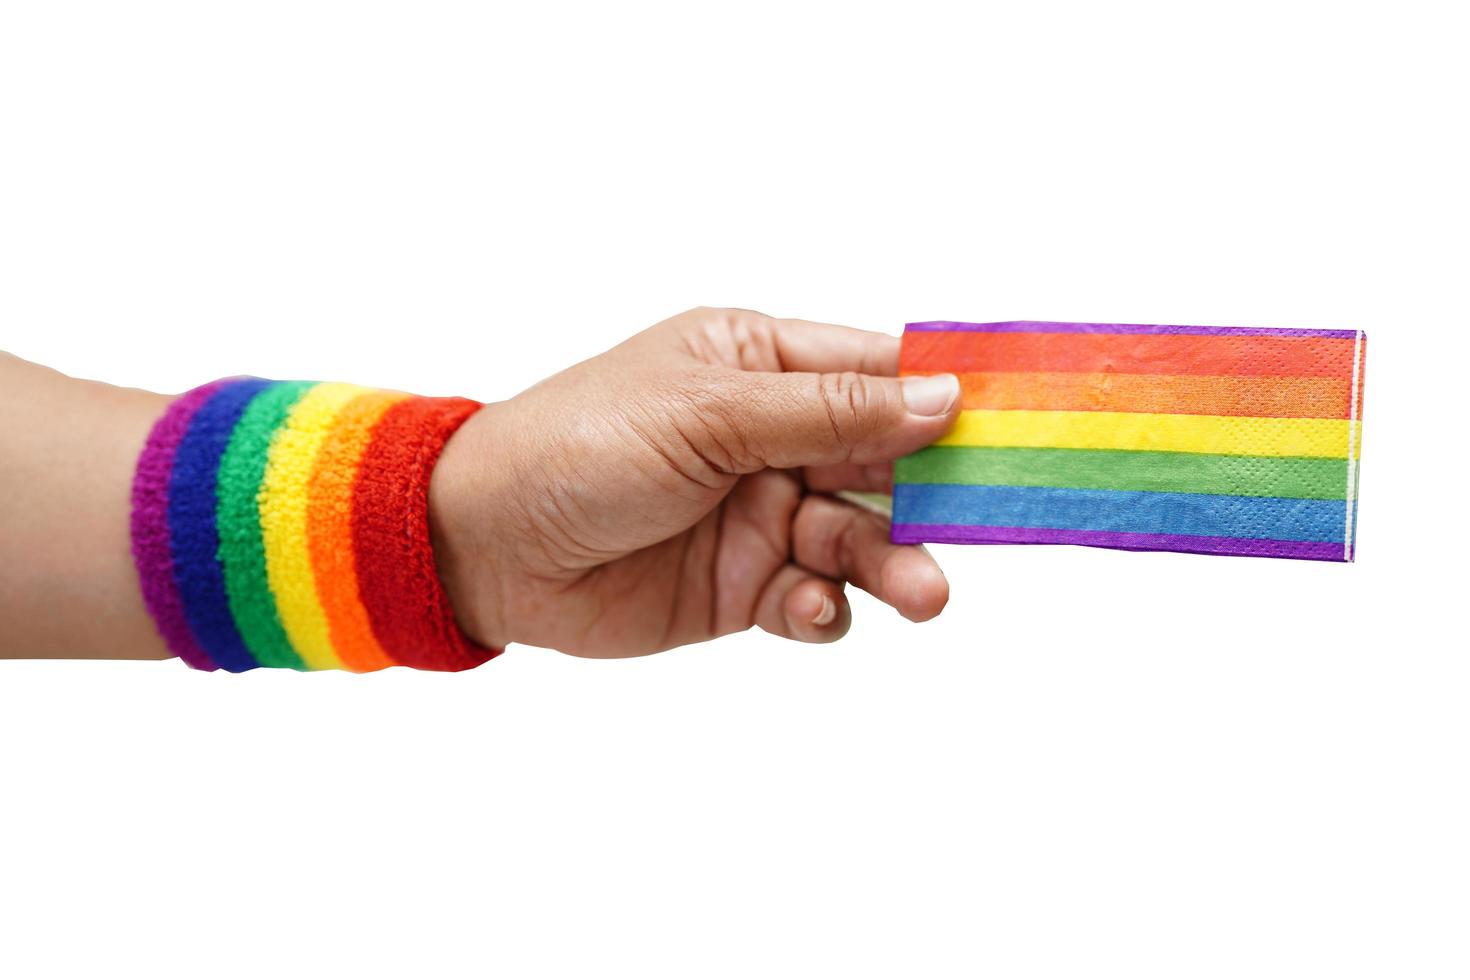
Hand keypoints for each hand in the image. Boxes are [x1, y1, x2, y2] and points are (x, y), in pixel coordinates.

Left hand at [429, 307, 961, 656]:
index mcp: (760, 363)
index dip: (947, 398)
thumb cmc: (579, 446)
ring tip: (922, 595)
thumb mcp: (707, 416)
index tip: (1022, 426)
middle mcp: (769, 436)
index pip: (877, 373)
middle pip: (883, 462)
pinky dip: (824, 610)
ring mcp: (757, 513)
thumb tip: (942, 398)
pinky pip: (811, 599)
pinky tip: (807, 611)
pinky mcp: (740, 585)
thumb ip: (827, 412)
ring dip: (892, 565)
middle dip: (933, 496)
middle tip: (986, 527)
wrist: (483, 546)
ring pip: (857, 539)